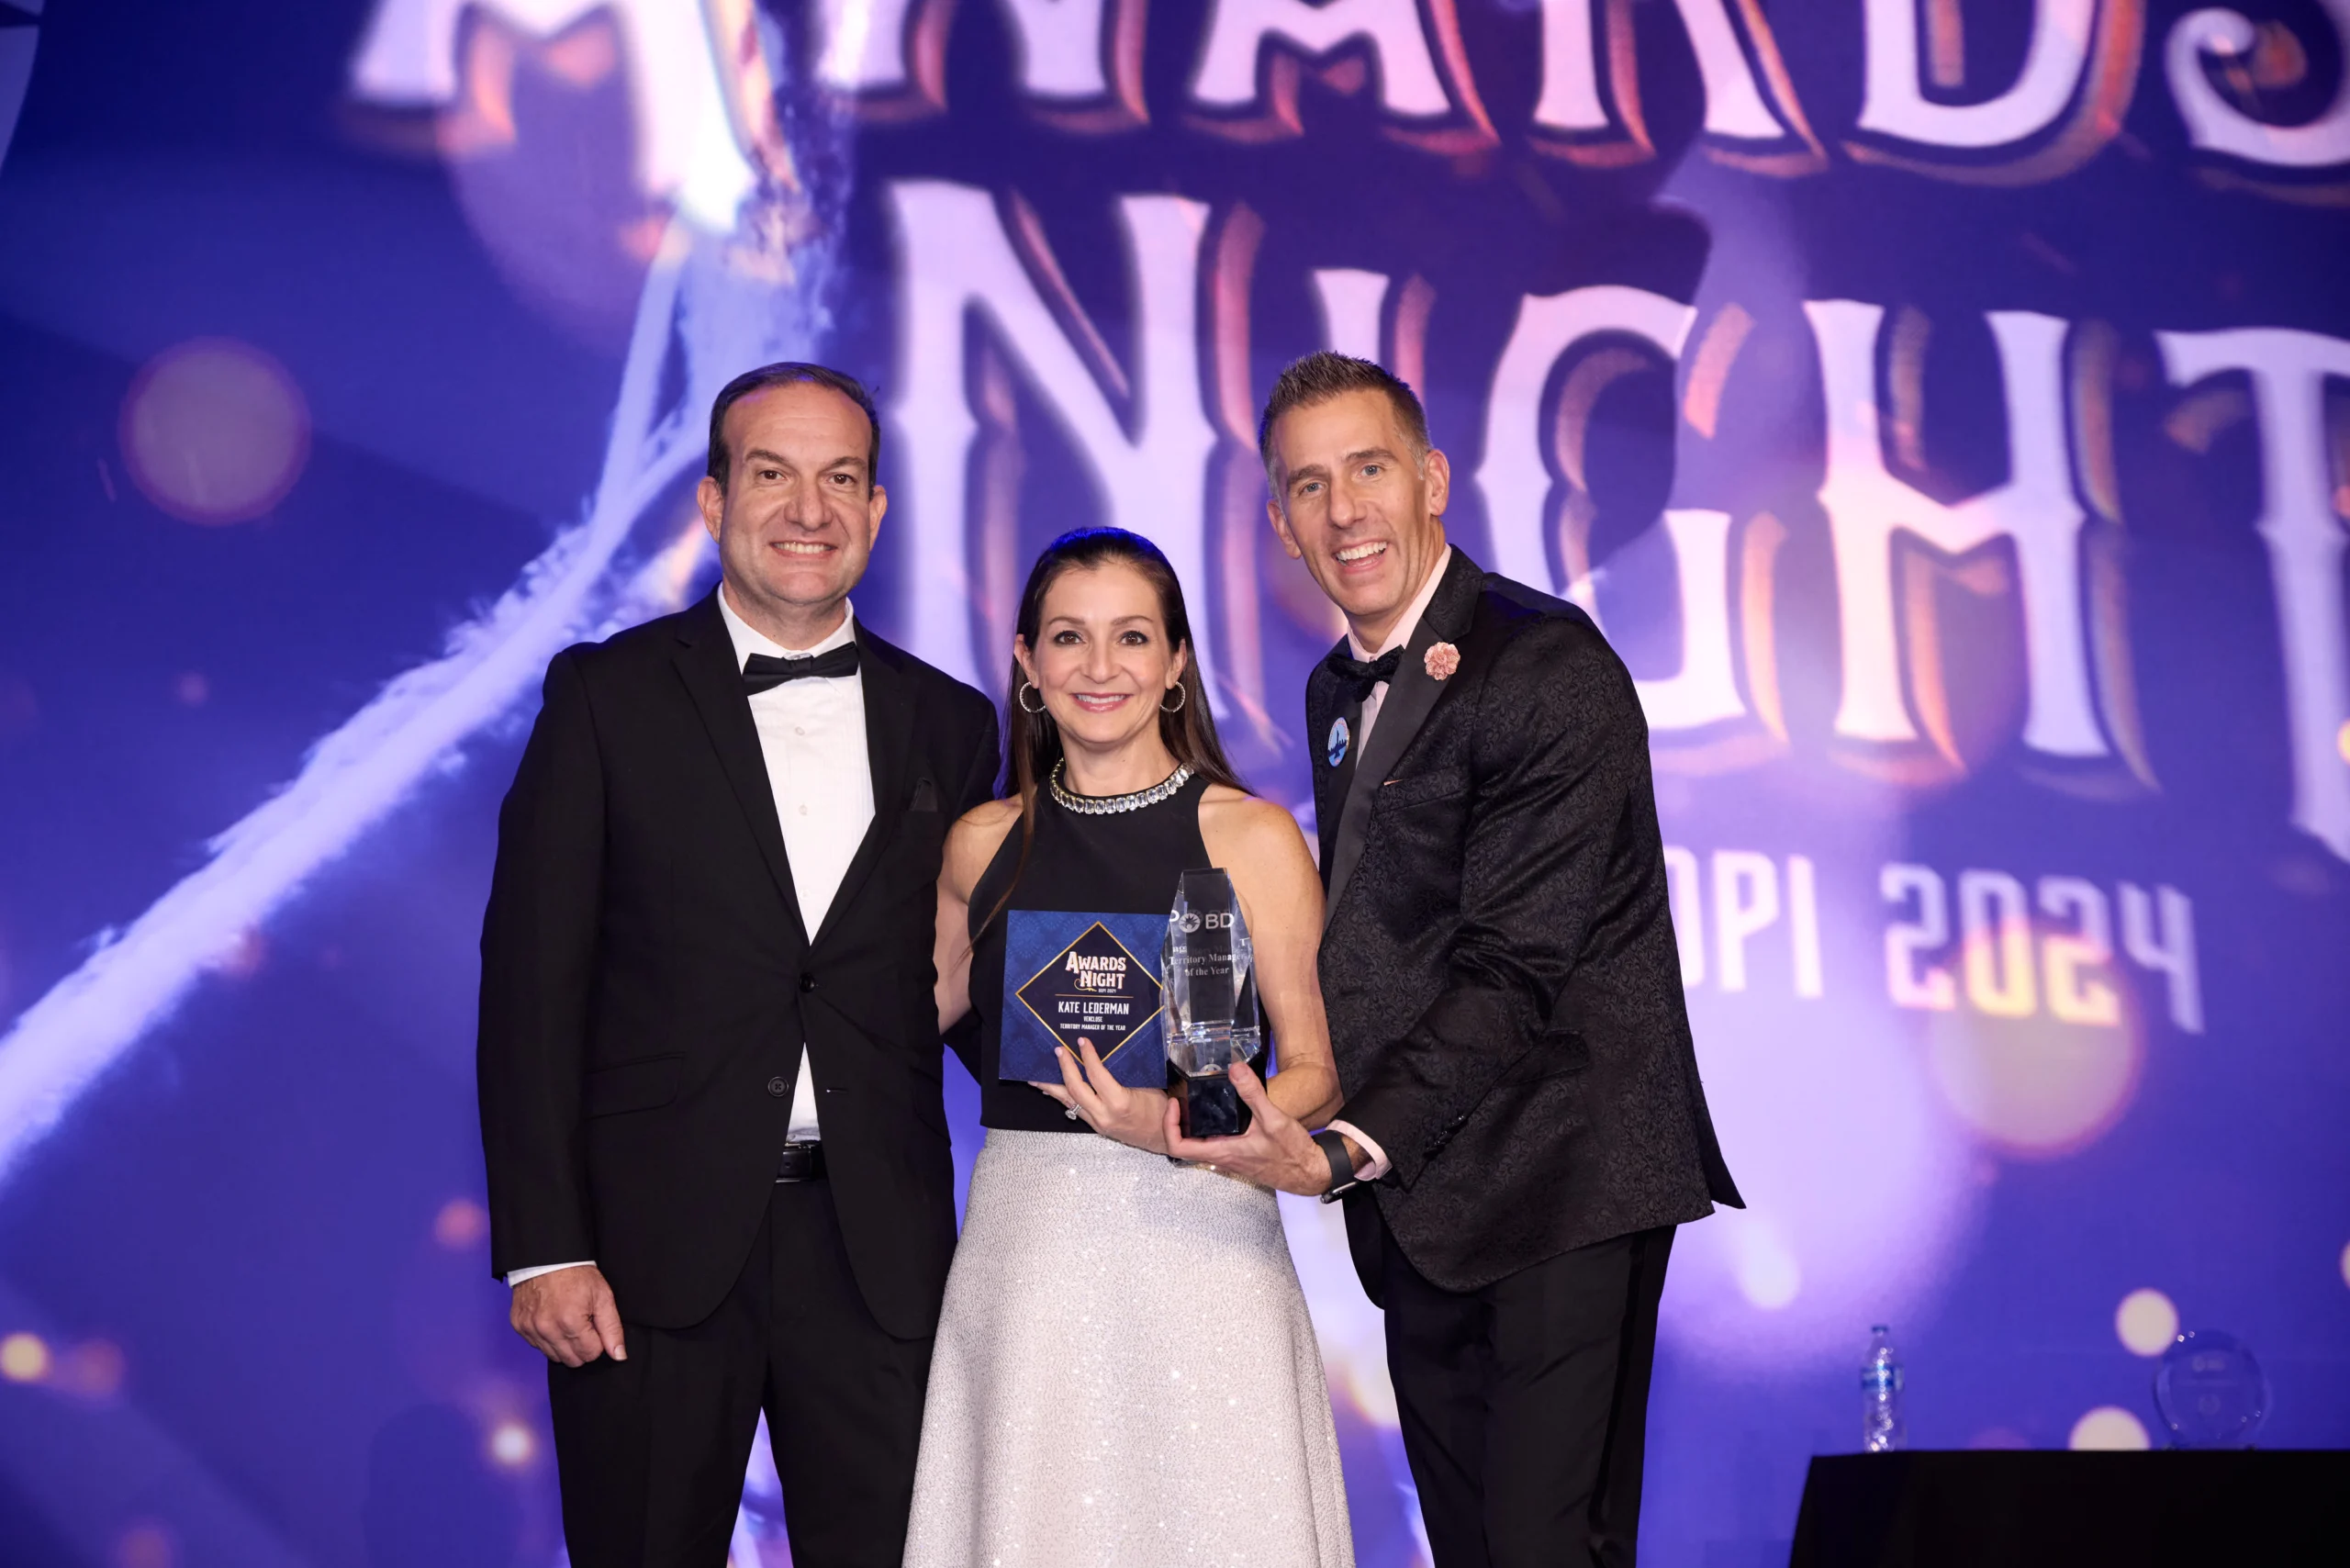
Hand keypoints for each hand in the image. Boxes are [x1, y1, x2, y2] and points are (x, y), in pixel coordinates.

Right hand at [510, 1266, 626, 1366]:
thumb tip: (619, 1355)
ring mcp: (531, 1329)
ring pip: (554, 1356)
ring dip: (564, 1345)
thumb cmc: (576, 1274)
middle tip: (582, 1324)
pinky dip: (547, 1338)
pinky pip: (537, 1346)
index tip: (593, 1325)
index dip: (597, 1341)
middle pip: (572, 1360)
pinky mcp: (520, 1326)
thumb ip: (612, 1329)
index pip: (591, 1354)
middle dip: (582, 1346)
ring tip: (567, 1322)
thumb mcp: (603, 1296)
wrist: (547, 1258)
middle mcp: (548, 1330)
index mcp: (571, 1322)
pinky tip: (552, 1321)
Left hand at [1031, 1037, 1170, 1154]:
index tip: (1082, 1041)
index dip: (1088, 1056)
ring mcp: (1098, 1122)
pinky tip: (1052, 1090)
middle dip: (1065, 1068)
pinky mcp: (1096, 1126)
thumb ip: (1125, 1074)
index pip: (1096, 1075)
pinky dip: (1062, 1097)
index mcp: (1119, 1102)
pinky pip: (1074, 1109)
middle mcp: (1103, 1114)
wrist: (1165, 1139)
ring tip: (1036, 1076)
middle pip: (1075, 1089)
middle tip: (1058, 1051)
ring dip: (1052, 1087)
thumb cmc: (1161, 1110)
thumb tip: (1108, 1054)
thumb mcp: (1147, 1086)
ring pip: (1068, 1102)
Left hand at [1161, 1058, 1333, 1195]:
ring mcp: (1231, 1157)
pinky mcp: (1240, 1154)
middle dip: (1179, 1121)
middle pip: (1186, 1144)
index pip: (1179, 1147)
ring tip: (1196, 1101)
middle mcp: (1222, 1158)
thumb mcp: (1273, 1119)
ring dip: (1194, 1124)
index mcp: (1223, 1152)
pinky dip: (1212, 1126)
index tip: (1175, 1105)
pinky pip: (1217, 1142)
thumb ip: (1252, 1094)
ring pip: (1201, 1144)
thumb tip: (1235, 1069)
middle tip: (1182, 1098)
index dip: (1170, 1125)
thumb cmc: (1292, 1154)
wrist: (1309, 1172)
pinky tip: (1222, 1111)